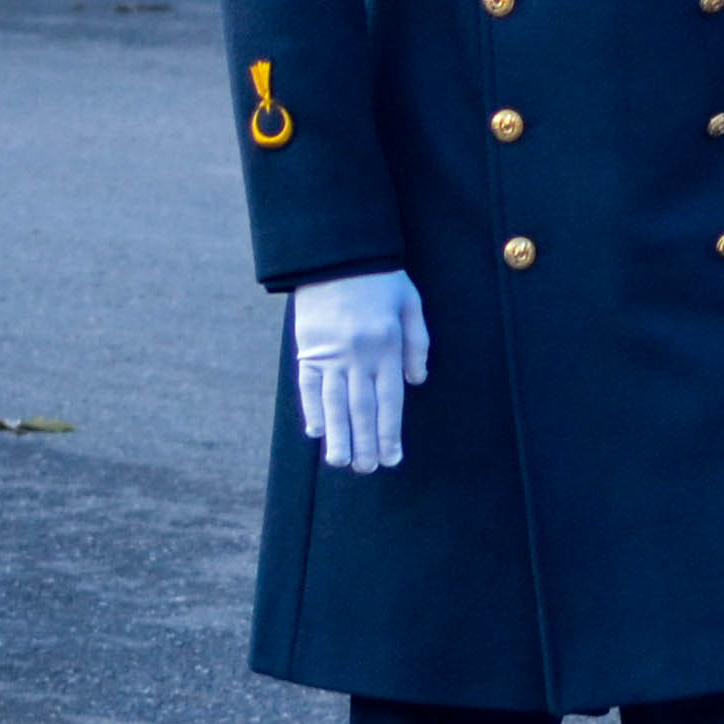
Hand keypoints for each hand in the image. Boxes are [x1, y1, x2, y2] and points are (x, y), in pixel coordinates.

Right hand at [293, 268, 429, 472]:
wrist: (337, 254)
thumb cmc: (382, 279)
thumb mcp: (411, 304)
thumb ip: (417, 344)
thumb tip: (415, 382)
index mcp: (386, 345)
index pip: (389, 399)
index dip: (389, 431)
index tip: (392, 457)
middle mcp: (357, 354)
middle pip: (361, 408)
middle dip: (365, 442)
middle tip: (368, 470)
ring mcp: (329, 353)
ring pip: (334, 403)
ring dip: (338, 435)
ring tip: (341, 462)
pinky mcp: (307, 348)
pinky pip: (308, 385)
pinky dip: (312, 409)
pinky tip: (315, 432)